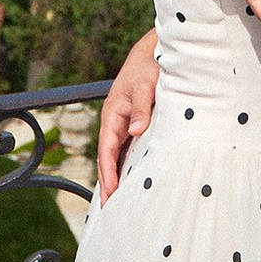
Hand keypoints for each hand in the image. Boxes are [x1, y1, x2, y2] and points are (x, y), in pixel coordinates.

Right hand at [97, 31, 159, 199]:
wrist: (154, 50)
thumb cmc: (149, 66)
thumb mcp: (145, 85)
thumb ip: (139, 108)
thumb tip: (134, 131)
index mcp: (112, 115)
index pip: (107, 151)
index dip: (108, 174)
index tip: (111, 195)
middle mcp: (115, 122)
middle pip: (109, 158)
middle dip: (109, 183)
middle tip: (110, 210)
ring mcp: (124, 123)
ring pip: (118, 155)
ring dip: (118, 177)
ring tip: (120, 203)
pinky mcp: (135, 123)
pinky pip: (128, 149)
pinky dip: (127, 165)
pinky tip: (134, 179)